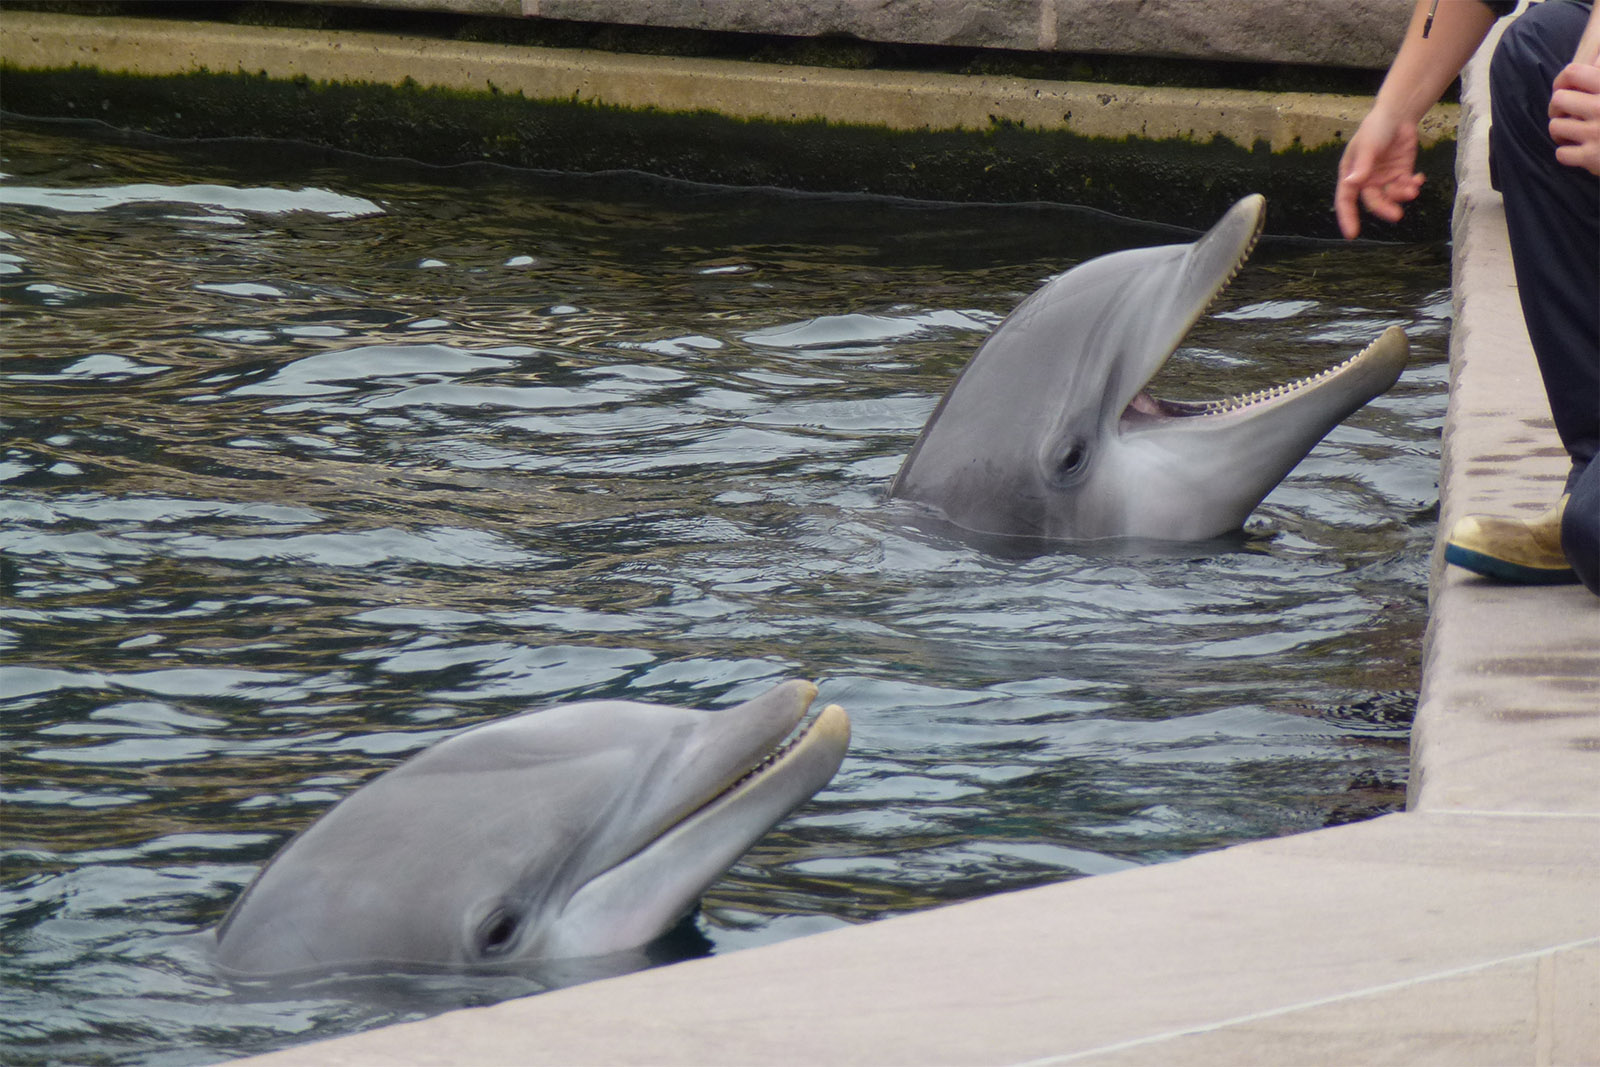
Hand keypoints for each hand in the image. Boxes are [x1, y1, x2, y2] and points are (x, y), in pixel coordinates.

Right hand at [1335, 108, 1425, 238]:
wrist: (1398, 114)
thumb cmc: (1376, 127)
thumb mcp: (1367, 146)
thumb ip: (1362, 165)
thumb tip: (1352, 183)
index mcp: (1351, 174)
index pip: (1346, 200)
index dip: (1347, 217)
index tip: (1352, 234)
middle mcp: (1367, 180)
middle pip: (1373, 201)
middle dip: (1385, 208)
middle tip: (1397, 215)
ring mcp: (1385, 178)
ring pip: (1392, 196)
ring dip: (1402, 196)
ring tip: (1413, 189)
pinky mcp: (1401, 174)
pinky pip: (1406, 187)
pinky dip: (1414, 186)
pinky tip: (1419, 179)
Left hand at [1550, 61, 1599, 175]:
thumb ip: (1599, 77)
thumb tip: (1593, 62)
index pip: (1571, 73)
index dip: (1563, 82)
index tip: (1567, 90)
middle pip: (1558, 99)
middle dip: (1559, 108)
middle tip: (1567, 114)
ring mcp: (1596, 133)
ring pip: (1555, 126)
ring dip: (1562, 131)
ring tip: (1573, 133)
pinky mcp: (1591, 157)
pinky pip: (1561, 153)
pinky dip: (1567, 154)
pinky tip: (1578, 151)